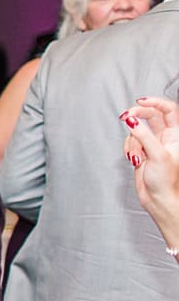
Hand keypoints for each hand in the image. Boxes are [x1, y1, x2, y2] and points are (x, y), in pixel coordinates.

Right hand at [124, 98, 178, 225]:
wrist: (158, 199)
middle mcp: (165, 137)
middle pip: (151, 116)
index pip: (168, 110)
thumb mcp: (157, 155)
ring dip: (132, 141)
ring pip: (137, 130)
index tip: (140, 101)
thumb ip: (144, 135)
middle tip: (126, 117)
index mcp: (176, 135)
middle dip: (137, 116)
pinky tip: (134, 159)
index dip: (155, 102)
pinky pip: (131, 142)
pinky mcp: (142, 151)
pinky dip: (129, 149)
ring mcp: (153, 144)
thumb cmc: (166, 181)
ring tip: (137, 155)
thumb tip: (132, 120)